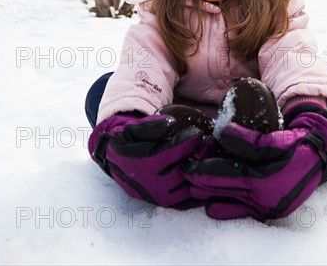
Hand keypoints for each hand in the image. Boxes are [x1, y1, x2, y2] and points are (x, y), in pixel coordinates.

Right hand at [89, 113, 204, 208]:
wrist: (115, 164)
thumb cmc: (126, 144)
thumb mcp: (130, 130)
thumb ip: (149, 126)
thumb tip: (172, 122)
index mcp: (145, 162)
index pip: (175, 151)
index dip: (190, 140)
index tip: (198, 131)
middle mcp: (155, 182)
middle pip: (187, 169)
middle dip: (202, 155)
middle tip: (210, 143)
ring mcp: (163, 196)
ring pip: (192, 186)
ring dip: (204, 171)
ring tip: (211, 156)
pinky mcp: (168, 204)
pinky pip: (191, 200)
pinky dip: (202, 189)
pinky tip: (207, 175)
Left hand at [183, 103, 326, 219]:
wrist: (319, 156)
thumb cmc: (295, 144)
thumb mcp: (273, 138)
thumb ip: (247, 139)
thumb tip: (222, 134)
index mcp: (263, 179)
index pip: (224, 175)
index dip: (202, 170)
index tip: (186, 166)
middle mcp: (264, 198)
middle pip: (223, 191)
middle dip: (202, 183)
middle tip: (183, 176)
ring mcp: (267, 207)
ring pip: (231, 202)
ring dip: (211, 195)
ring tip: (193, 188)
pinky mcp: (270, 211)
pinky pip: (244, 212)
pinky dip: (227, 208)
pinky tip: (213, 206)